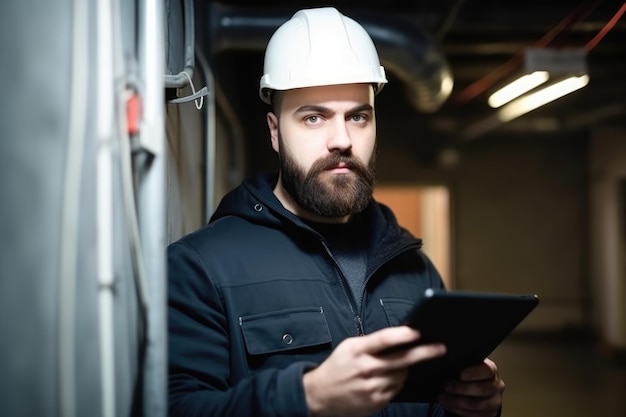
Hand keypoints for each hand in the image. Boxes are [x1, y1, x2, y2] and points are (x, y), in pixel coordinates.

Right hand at [303, 326, 445, 416]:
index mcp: (357, 350)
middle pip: (402, 359)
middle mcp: (366, 369)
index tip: (417, 331)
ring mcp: (372, 387)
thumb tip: (399, 337)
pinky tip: (386, 378)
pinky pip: (397, 388)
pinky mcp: (376, 401)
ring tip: (392, 366)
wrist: (319, 395)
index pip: (384, 339)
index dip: (403, 335)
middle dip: (424, 352)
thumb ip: (371, 343)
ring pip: (402, 374)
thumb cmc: (337, 367)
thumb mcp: (349, 347)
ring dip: (404, 368)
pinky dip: (397, 381)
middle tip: (440, 347)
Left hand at [438, 358, 504, 416]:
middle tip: (447, 387)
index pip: (487, 370)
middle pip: (483, 389)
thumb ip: (460, 363)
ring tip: (444, 398)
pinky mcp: (490, 413)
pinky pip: (475, 414)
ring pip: (479, 404)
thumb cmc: (468, 374)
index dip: (474, 373)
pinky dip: (460, 410)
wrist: (474, 388)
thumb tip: (444, 360)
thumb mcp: (466, 365)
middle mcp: (496, 385)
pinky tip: (449, 405)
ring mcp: (495, 400)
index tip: (460, 375)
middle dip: (462, 389)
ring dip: (458, 402)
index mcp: (491, 370)